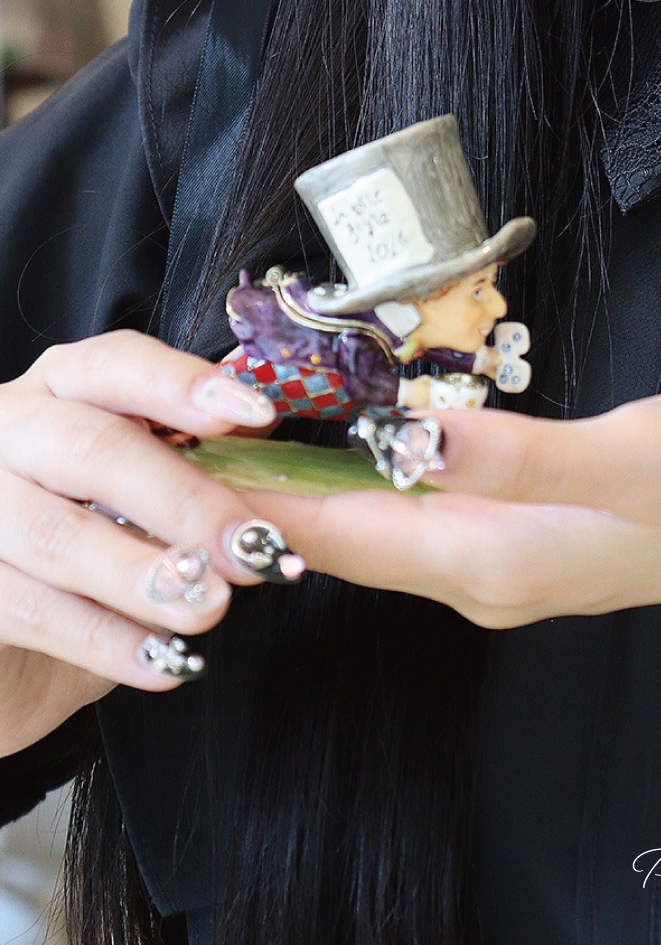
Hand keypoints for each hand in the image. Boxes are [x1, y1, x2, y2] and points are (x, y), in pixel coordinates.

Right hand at [0, 330, 303, 758]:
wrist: (8, 651)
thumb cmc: (90, 553)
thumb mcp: (147, 497)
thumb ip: (200, 457)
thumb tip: (267, 432)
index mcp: (61, 393)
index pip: (117, 365)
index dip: (183, 385)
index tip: (256, 414)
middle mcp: (6, 431)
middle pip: (92, 449)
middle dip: (184, 501)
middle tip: (253, 548)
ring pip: (56, 534)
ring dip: (146, 576)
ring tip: (211, 607)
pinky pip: (26, 607)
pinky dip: (104, 639)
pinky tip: (165, 662)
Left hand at [243, 385, 660, 629]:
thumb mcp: (630, 456)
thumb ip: (517, 454)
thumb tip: (406, 436)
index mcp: (495, 558)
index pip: (341, 533)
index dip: (258, 488)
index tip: (188, 436)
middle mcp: (489, 570)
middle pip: (350, 534)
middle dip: (272, 483)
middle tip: (202, 413)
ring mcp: (514, 556)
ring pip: (386, 521)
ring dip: (321, 477)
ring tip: (257, 417)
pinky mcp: (539, 530)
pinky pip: (430, 507)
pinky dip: (380, 472)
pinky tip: (366, 434)